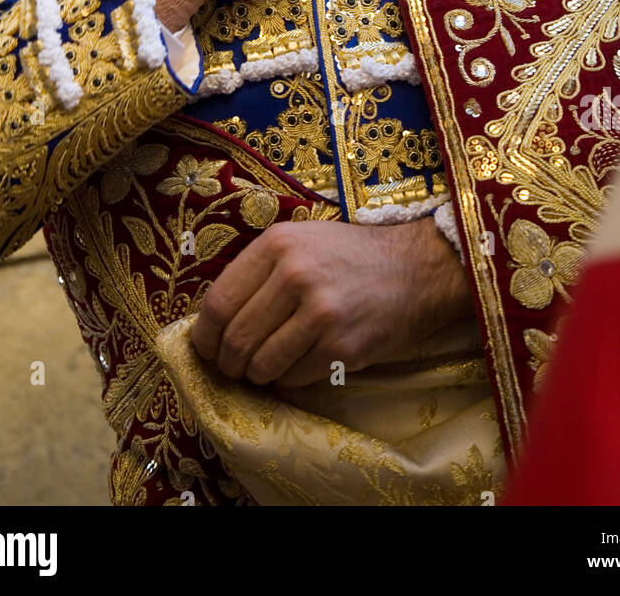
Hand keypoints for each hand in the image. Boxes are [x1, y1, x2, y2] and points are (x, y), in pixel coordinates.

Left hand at [191, 215, 473, 387]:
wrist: (415, 269)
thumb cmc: (349, 256)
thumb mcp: (300, 241)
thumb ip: (258, 271)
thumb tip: (212, 321)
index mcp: (278, 244)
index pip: (218, 303)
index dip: (204, 336)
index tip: (206, 349)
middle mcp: (295, 275)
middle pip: (236, 339)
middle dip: (228, 363)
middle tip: (234, 367)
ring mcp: (320, 313)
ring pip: (262, 365)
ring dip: (257, 375)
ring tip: (266, 367)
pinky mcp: (342, 347)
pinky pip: (294, 378)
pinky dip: (288, 379)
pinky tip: (299, 364)